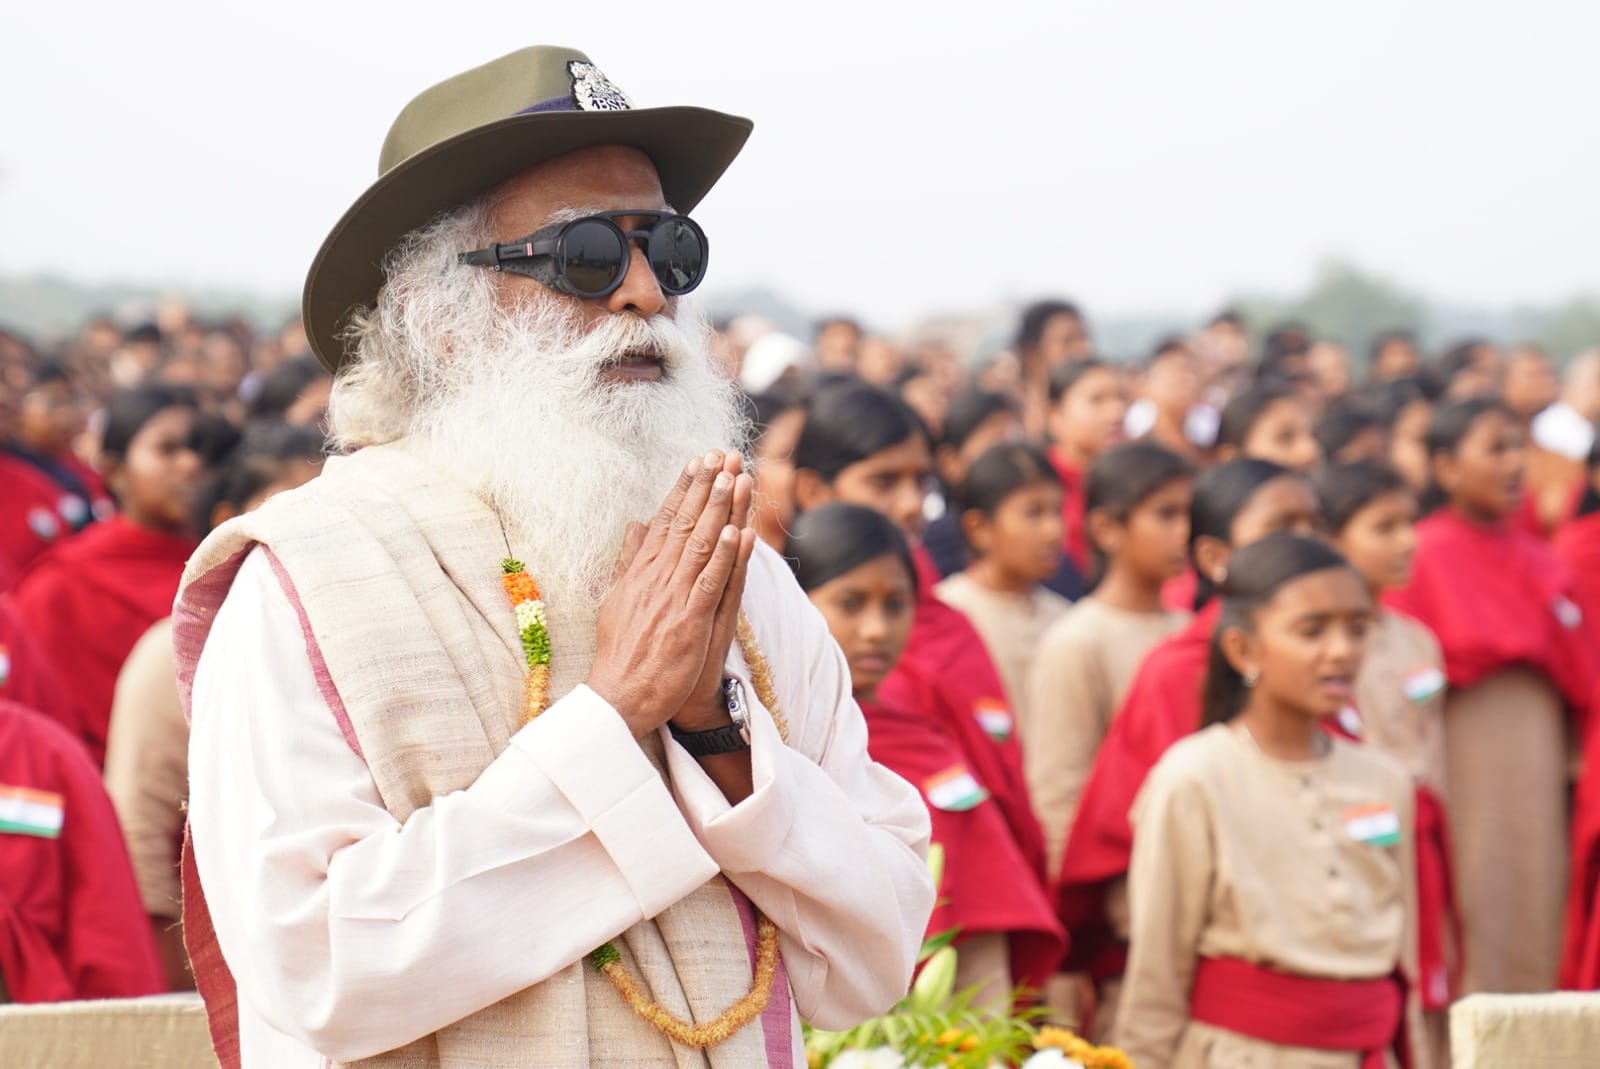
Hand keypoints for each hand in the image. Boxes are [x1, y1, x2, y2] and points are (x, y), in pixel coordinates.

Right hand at [586, 451, 756, 737]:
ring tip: (735, 477)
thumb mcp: (618, 598)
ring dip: (720, 509)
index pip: (666, 520)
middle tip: (724, 453)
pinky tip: (737, 532)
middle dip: (706, 486)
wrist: (618, 696)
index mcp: (640, 571)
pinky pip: (711, 583)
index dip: (685, 488)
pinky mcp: (690, 622)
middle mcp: (656, 578)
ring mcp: (674, 598)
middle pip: (686, 523)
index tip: (700, 460)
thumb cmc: (621, 651)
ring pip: (701, 545)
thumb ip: (630, 561)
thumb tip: (636, 526)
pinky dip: (724, 557)